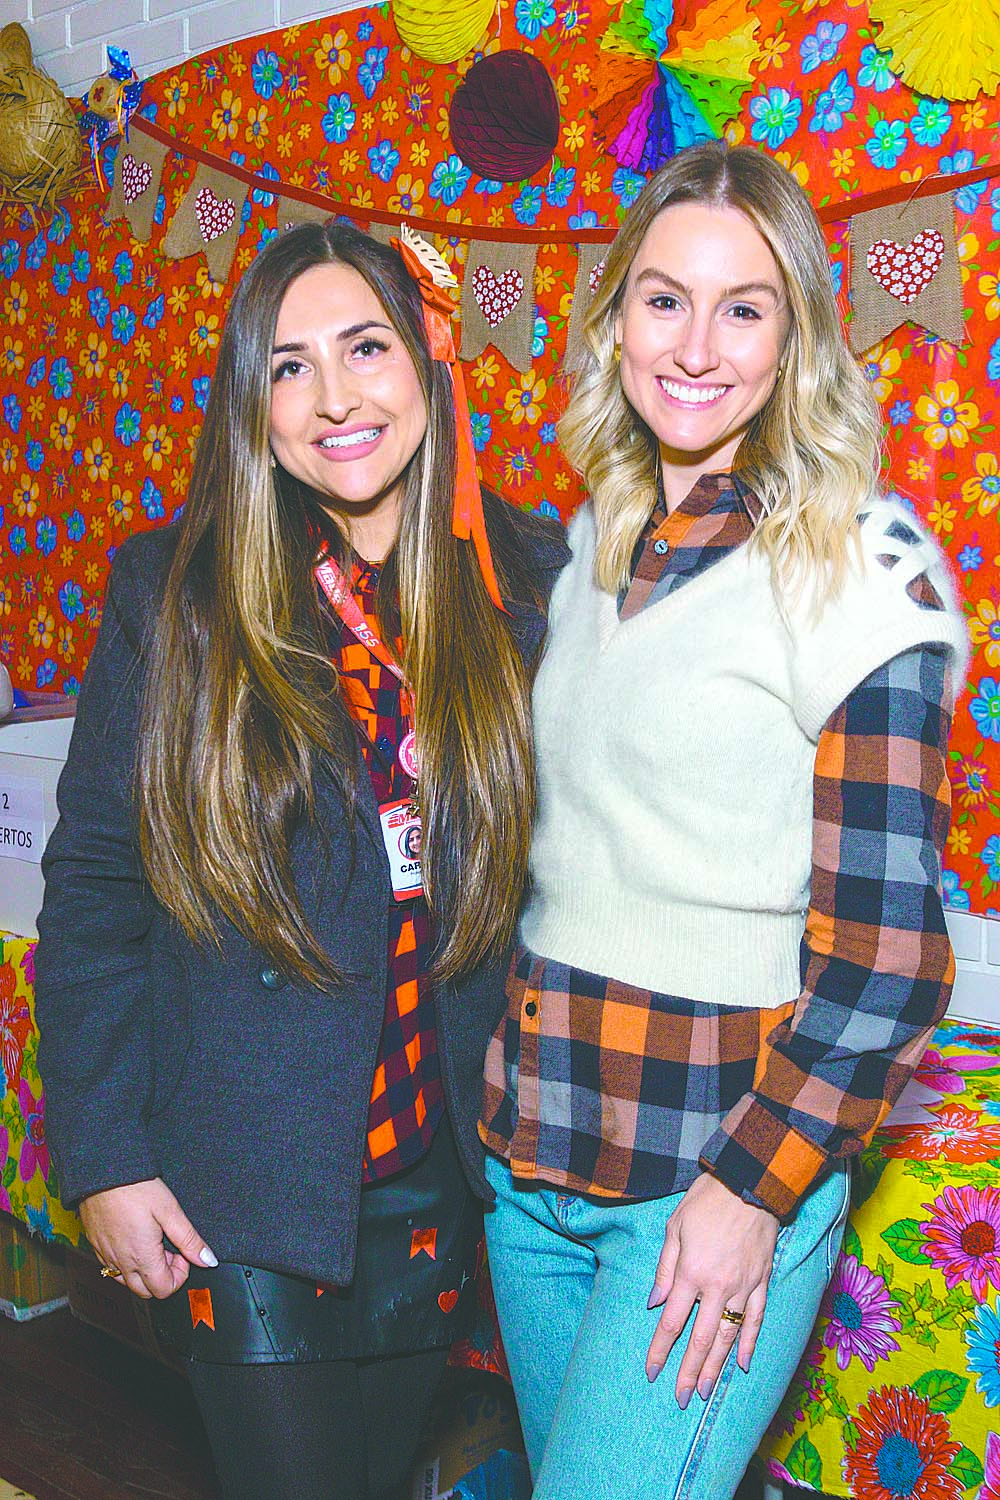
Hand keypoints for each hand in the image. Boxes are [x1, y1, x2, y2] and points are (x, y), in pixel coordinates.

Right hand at [79, 1178, 217, 1299]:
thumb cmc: (134, 1188)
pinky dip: (126, 1263)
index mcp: (142, 1257)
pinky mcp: (95, 1247)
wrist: (103, 1172)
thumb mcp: (170, 1210)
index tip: (182, 1254)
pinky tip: (134, 1239)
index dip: (179, 1275)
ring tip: (152, 1242)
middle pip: (145, 1291)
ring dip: (144, 1271)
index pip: (164, 1289)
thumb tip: (207, 1259)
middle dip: (162, 1275)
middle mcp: (121, 1262)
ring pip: (127, 1282)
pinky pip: (111, 1268)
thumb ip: (190, 1239)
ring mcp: (105, 1256)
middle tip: (169, 1249)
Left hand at [645, 1172, 778, 1406]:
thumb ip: (665, 1269)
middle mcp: (717, 1287)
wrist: (750, 1182)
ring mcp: (743, 1287)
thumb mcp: (675, 1227)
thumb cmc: (707, 1200)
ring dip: (716, 1367)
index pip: (672, 1322)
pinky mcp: (762, 1282)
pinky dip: (748, 1344)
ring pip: (728, 1337)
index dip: (660, 1349)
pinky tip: (741, 1364)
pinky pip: (755, 1320)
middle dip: (689, 1372)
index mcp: (691, 1273)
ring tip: (706, 1392)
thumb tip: (655, 1304)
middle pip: (701, 1339)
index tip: (651, 1371)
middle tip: (681, 1399)